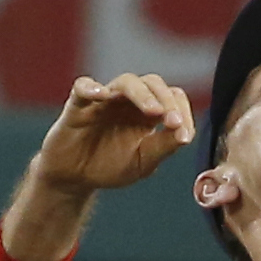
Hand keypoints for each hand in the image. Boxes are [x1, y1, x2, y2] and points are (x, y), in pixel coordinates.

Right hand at [32, 74, 194, 194]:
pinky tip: (103, 96)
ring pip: (126, 82)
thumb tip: (185, 136)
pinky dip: (92, 88)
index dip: (182, 112)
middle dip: (167, 100)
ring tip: (153, 111)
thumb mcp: (142, 162)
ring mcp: (104, 100)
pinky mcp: (78, 105)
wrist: (74, 178)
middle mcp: (129, 101)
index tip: (185, 135)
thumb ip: (163, 147)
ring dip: (143, 94)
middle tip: (173, 122)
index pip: (172, 98)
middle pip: (153, 83)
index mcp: (148, 113)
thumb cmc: (109, 166)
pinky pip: (83, 87)